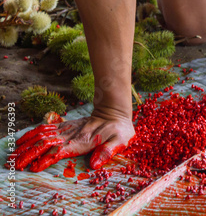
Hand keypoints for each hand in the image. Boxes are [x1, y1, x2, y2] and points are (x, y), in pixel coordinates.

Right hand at [7, 114, 134, 171]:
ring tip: (13, 154)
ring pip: (43, 136)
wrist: (115, 111)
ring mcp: (68, 129)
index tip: (33, 167)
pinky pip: (47, 128)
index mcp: (82, 141)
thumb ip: (107, 151)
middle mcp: (72, 135)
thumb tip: (94, 164)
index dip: (47, 159)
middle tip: (14, 164)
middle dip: (29, 154)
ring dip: (27, 145)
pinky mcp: (66, 125)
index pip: (60, 151)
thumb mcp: (120, 141)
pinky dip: (33, 134)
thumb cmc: (120, 130)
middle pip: (46, 144)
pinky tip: (23, 139)